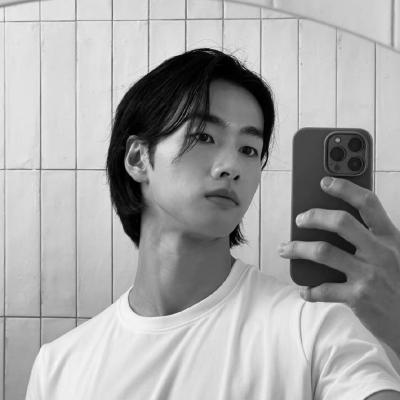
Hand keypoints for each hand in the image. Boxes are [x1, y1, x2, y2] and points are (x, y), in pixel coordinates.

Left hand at [278, 176, 399, 355]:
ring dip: (297, 248)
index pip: (368, 203)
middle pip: (340, 222)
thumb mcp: (396, 254)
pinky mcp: (358, 298)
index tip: (325, 182)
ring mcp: (368, 275)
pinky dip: (310, 290)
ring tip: (284, 249)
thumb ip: (372, 238)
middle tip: (299, 219)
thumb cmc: (399, 282)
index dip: (345, 188)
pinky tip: (304, 289)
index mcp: (390, 238)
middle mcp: (380, 252)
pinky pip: (324, 289)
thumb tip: (334, 222)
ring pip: (323, 252)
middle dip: (314, 216)